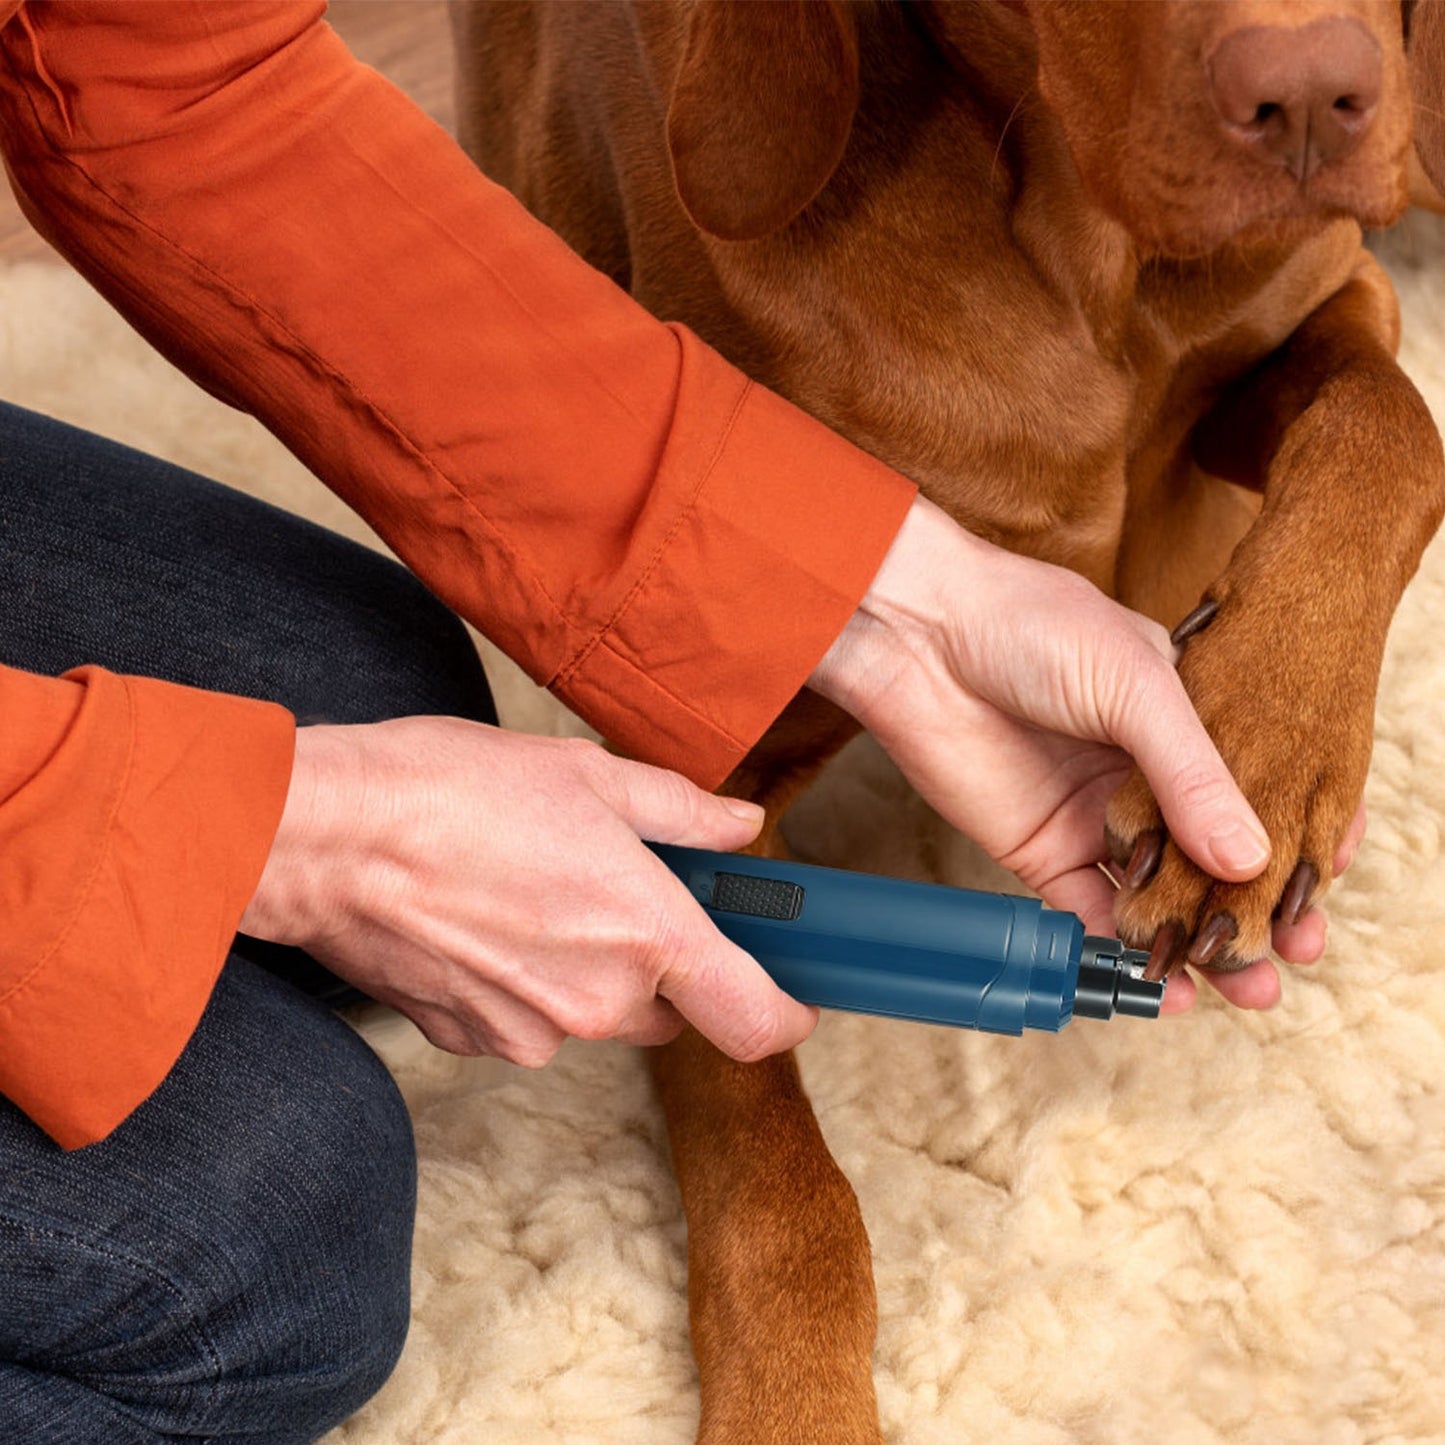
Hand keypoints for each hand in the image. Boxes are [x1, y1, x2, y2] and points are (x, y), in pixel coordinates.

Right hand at [239, 718, 817, 1062]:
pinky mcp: (469, 1039)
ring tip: (535, 882)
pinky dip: (527, 978)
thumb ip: (681, 814)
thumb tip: (739, 829)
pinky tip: (487, 913)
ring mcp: (529, 1032)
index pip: (756, 1022)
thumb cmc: (451, 791)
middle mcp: (597, 1004)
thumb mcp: (587, 775)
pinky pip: (528, 1017)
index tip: (794, 991)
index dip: (788, 1013)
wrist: (320, 835)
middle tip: (625, 885)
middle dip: (662, 959)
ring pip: (595, 1011)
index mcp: (646, 937)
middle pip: (671, 1008)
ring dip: (588, 964)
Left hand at [809, 496, 1343, 1011]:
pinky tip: (1166, 986)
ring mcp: (1096, 820)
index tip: (1327, 887)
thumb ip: (1192, 774)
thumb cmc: (1031, 627)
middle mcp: (1147, 779)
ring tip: (1249, 989)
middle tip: (1295, 952)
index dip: (1296, 842)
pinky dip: (1125, 953)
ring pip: (1160, 897)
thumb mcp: (1136, 685)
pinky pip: (1090, 915)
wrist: (923, 637)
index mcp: (1187, 725)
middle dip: (1257, 909)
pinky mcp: (1041, 852)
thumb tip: (1253, 858)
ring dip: (1201, 943)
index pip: (1258, 794)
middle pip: (1214, 859)